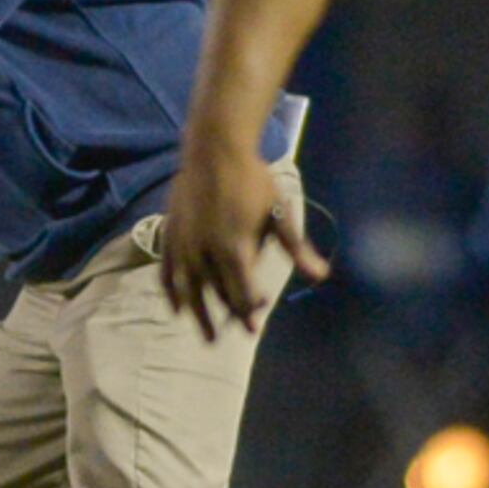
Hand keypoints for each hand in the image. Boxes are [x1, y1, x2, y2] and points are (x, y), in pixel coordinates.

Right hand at [158, 144, 325, 341]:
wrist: (214, 150)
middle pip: (217, 294)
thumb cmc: (253, 181)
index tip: (255, 327)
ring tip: (207, 337)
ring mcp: (184, 245)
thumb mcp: (280, 214)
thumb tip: (321, 275)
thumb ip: (296, 249)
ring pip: (190, 290)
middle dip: (227, 315)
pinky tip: (177, 310)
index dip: (248, 311)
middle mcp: (206, 251)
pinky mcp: (171, 236)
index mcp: (234, 247)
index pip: (241, 291)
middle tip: (235, 336)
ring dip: (198, 316)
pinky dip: (171, 293)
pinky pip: (167, 272)